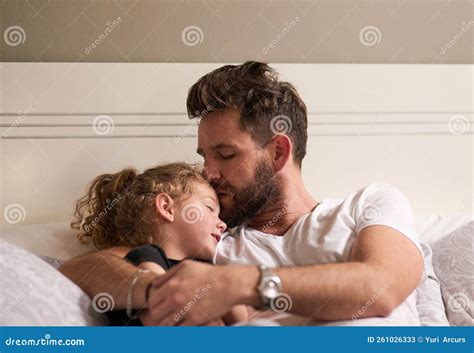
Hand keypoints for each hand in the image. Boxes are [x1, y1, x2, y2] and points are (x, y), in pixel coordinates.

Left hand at [143, 260, 258, 325]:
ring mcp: (184, 310)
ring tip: (172, 323)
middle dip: (158, 317)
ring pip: (165, 325)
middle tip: (164, 317)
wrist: (228, 283)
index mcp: (171, 285)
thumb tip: (154, 284)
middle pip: (155, 315)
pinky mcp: (195, 320)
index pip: (152, 302)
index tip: (159, 308)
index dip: (154, 306)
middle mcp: (175, 298)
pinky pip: (179, 330)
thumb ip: (168, 274)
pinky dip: (178, 329)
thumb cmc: (208, 273)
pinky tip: (182, 326)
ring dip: (166, 325)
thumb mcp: (186, 266)